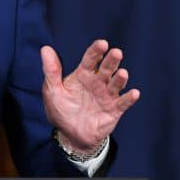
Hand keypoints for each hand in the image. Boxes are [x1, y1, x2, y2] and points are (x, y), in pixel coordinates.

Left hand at [41, 40, 139, 154]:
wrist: (71, 135)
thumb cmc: (62, 110)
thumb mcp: (52, 90)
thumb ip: (51, 70)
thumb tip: (45, 49)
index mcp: (83, 75)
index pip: (90, 59)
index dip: (96, 51)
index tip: (102, 43)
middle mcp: (97, 82)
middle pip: (106, 68)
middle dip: (111, 61)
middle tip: (116, 53)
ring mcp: (107, 95)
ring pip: (116, 83)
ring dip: (120, 78)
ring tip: (122, 73)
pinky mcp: (114, 110)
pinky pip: (123, 103)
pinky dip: (129, 98)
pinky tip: (134, 93)